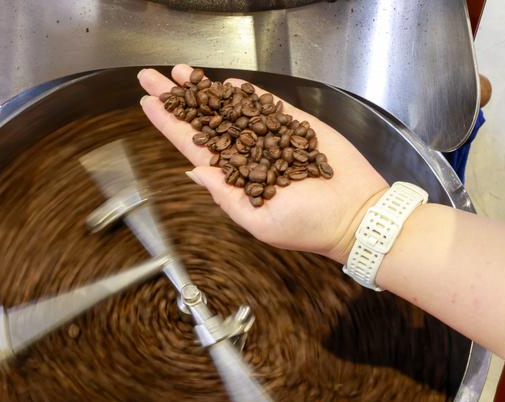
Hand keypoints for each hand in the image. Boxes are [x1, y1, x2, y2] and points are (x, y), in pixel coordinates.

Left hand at [138, 65, 388, 263]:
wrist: (356, 213)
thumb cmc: (309, 227)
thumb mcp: (258, 221)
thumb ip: (225, 196)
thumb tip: (195, 172)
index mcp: (235, 179)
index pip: (194, 147)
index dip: (170, 125)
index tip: (149, 105)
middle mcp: (249, 155)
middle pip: (205, 121)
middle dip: (180, 99)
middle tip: (153, 78)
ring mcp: (271, 137)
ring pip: (232, 108)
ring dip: (206, 90)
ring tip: (183, 72)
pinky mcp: (295, 125)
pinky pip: (267, 105)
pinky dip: (247, 93)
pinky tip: (226, 83)